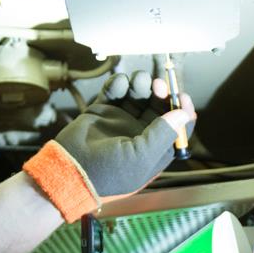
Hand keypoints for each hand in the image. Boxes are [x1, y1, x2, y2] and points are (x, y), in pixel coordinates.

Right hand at [54, 71, 195, 197]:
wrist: (69, 169)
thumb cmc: (108, 171)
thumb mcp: (141, 156)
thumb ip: (163, 133)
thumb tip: (184, 114)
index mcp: (154, 150)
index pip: (177, 128)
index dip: (182, 111)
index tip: (181, 97)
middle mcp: (141, 134)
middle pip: (160, 107)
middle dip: (161, 93)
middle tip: (157, 85)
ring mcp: (122, 121)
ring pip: (139, 95)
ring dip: (141, 84)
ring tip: (137, 81)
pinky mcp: (104, 111)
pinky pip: (116, 91)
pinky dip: (120, 83)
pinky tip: (120, 84)